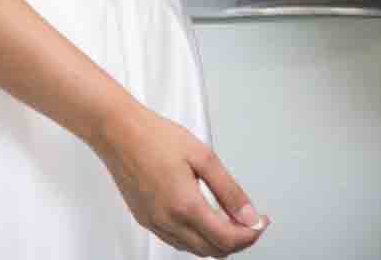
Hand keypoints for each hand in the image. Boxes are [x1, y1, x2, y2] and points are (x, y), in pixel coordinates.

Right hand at [91, 102, 266, 256]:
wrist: (119, 132)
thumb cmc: (155, 137)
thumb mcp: (204, 157)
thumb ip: (229, 190)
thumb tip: (248, 214)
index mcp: (185, 205)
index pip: (227, 240)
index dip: (250, 234)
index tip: (261, 222)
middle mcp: (168, 221)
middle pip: (212, 251)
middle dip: (238, 241)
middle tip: (251, 222)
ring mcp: (154, 223)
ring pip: (194, 250)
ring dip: (217, 241)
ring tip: (232, 220)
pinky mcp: (145, 220)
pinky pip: (177, 242)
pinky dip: (197, 238)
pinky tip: (205, 221)